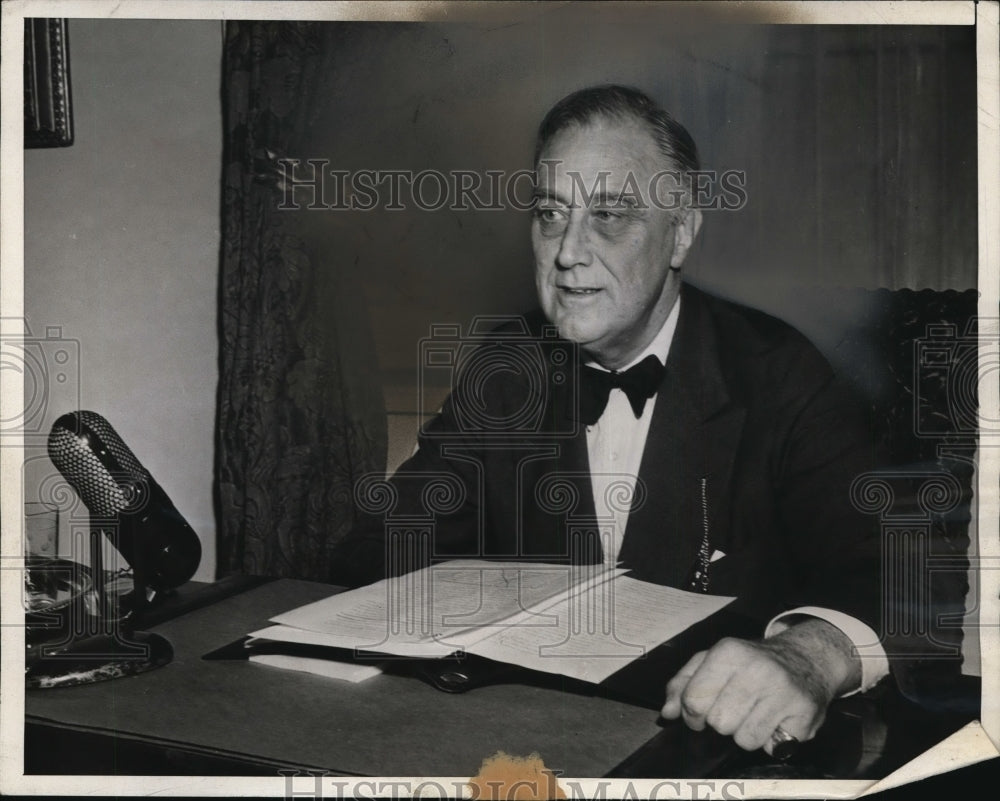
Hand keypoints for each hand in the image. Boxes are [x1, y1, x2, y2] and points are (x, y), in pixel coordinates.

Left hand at [660, 618, 860, 753]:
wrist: (806, 659)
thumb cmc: (751, 663)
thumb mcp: (713, 660)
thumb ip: (683, 684)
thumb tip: (667, 713)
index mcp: (728, 652)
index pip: (694, 701)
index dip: (693, 715)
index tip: (702, 712)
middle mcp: (757, 669)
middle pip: (719, 723)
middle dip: (722, 723)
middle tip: (735, 709)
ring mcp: (784, 691)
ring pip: (745, 740)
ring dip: (747, 734)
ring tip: (756, 714)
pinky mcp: (805, 714)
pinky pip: (773, 748)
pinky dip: (772, 741)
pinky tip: (776, 720)